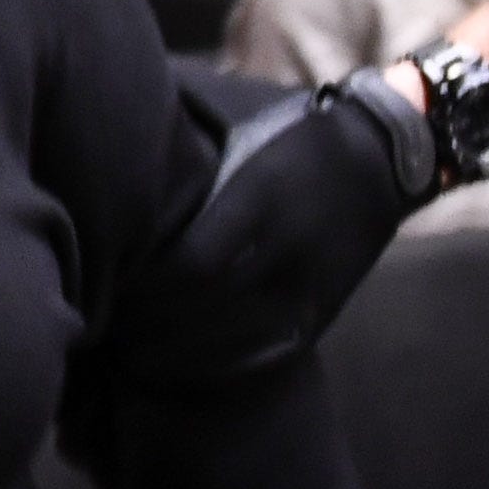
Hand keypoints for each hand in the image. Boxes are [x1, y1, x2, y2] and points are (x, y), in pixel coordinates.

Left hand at [118, 70, 437, 385]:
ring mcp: (312, 284)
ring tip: (125, 354)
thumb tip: (102, 127)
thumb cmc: (288, 131)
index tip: (108, 285)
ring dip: (174, 355)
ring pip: (234, 341)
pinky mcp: (322, 311)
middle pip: (207, 307)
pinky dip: (214, 369)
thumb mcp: (240, 119)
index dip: (145, 286)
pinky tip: (174, 369)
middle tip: (102, 326)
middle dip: (149, 324)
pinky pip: (264, 356)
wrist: (386, 155)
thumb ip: (180, 136)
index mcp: (266, 193)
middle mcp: (292, 244)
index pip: (195, 262)